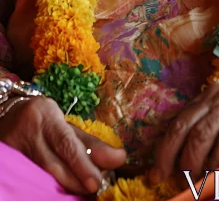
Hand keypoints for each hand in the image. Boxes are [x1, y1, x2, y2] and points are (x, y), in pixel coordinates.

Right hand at [0, 96, 125, 194]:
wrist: (8, 114)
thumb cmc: (45, 118)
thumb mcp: (67, 124)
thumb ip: (91, 142)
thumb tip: (119, 158)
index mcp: (47, 117)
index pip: (66, 143)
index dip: (82, 164)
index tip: (97, 182)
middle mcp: (30, 133)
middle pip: (53, 164)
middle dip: (77, 180)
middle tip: (95, 189)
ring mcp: (15, 149)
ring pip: (42, 175)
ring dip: (65, 187)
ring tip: (84, 192)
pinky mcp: (8, 161)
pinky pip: (30, 179)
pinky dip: (47, 188)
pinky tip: (60, 194)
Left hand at [149, 78, 218, 183]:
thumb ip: (212, 127)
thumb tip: (182, 161)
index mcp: (214, 92)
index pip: (181, 121)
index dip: (166, 149)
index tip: (156, 174)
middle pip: (195, 130)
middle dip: (184, 161)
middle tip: (184, 183)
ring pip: (214, 135)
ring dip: (205, 165)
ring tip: (204, 183)